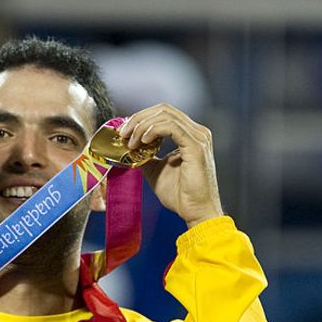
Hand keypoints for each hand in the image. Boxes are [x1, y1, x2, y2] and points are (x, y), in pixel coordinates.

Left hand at [117, 104, 223, 227]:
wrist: (196, 212)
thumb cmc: (180, 195)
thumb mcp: (155, 169)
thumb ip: (145, 155)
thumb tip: (126, 146)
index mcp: (191, 135)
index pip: (164, 113)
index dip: (141, 118)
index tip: (123, 132)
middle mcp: (198, 132)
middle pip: (164, 109)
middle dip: (138, 118)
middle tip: (122, 133)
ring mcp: (199, 138)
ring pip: (165, 115)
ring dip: (142, 126)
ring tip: (131, 142)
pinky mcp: (196, 147)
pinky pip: (171, 127)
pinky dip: (153, 130)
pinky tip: (143, 141)